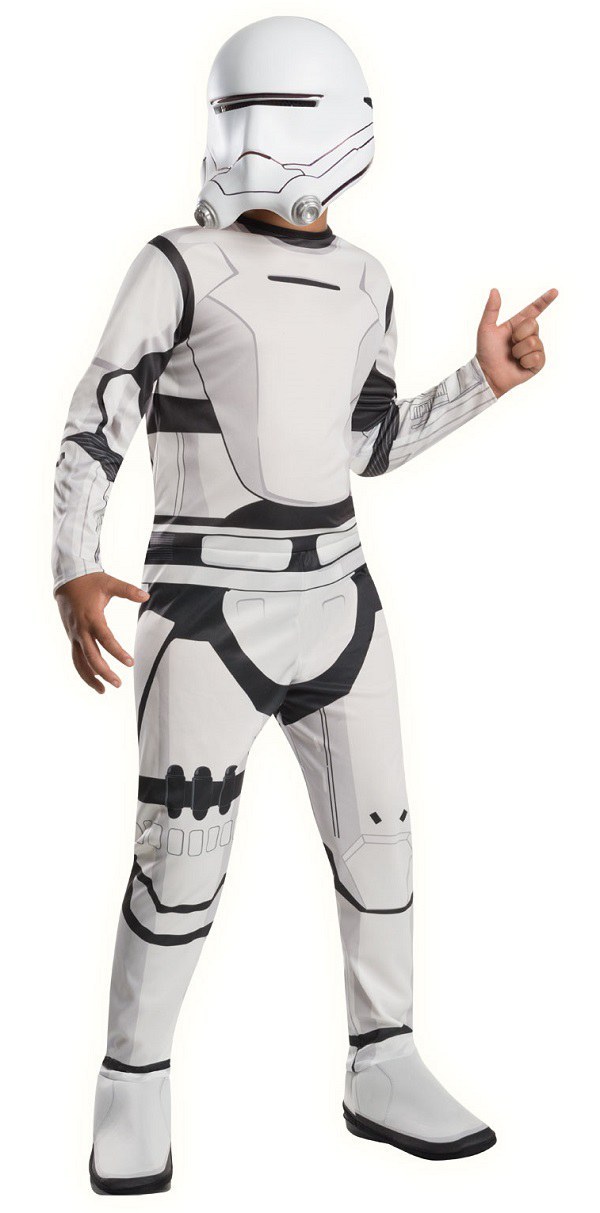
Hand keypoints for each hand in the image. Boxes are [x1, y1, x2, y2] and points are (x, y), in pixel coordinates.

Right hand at [55, 572, 148, 693]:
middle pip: (91, 657)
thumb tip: (146, 596)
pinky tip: (94, 678)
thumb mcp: (109, 583)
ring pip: (79, 661)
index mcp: (92, 617)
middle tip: (118, 684)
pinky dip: (83, 670)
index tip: (130, 663)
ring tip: (103, 690)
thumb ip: (128, 590)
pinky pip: (76, 657)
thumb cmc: (89, 582)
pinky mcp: (71, 636)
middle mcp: (81, 629)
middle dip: (104, 672)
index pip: (106, 640)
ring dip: (90, 677)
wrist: (67, 579)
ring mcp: (74, 634)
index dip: (118, 653)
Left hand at [476, 287, 557, 397]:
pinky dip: (525, 360)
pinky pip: (538, 356)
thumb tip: (495, 290)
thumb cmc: (485, 352)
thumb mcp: (486, 328)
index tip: (554, 291)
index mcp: (517, 325)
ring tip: (512, 356)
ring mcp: (533, 349)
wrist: (487, 374)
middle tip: (510, 343)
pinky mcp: (537, 363)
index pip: (533, 310)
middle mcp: (527, 335)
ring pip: (534, 342)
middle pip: (534, 324)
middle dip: (520, 334)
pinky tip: (519, 364)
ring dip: (520, 350)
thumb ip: (491, 309)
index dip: (544, 300)